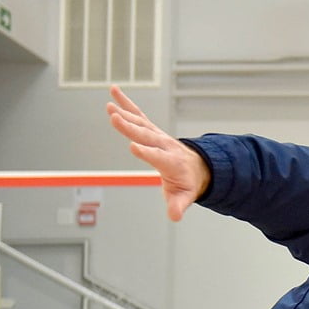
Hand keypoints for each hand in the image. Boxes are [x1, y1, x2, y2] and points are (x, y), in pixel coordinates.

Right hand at [106, 85, 209, 220]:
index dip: (147, 152)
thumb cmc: (188, 183)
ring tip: (110, 106)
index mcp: (171, 162)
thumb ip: (178, 205)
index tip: (133, 147)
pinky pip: (138, 115)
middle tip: (114, 118)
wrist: (198, 167)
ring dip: (125, 114)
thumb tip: (175, 216)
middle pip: (146, 136)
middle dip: (130, 128)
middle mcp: (164, 145)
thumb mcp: (184, 197)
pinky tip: (114, 92)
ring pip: (140, 123)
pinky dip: (126, 103)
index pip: (158, 156)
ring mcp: (157, 136)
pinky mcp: (151, 129)